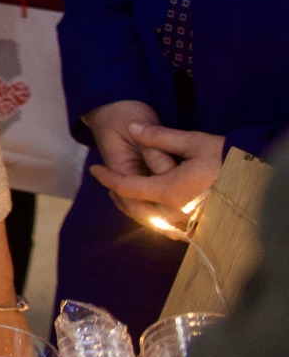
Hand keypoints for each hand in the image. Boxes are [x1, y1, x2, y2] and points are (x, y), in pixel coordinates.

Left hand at [84, 102, 224, 228]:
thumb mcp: (194, 141)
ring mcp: (191, 224)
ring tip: (124, 195)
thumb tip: (133, 127)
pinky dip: (156, 220)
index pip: (128, 188)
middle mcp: (178, 213)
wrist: (262, 178)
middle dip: (118, 196)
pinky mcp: (203, 229)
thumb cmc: (231, 157)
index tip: (94, 169)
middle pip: (136, 209)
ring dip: (135, 209)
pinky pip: (171, 229)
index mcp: (172, 191)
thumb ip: (159, 136)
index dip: (107, 178)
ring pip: (152, 222)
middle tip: (107, 183)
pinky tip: (152, 209)